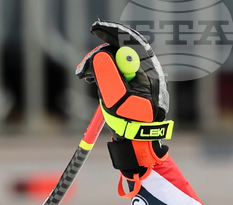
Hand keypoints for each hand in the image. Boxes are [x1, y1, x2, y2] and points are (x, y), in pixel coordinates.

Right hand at [75, 21, 173, 194]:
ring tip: (85, 76)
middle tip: (83, 69)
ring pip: (116, 60)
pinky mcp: (132, 86)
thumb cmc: (132, 127)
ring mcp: (140, 79)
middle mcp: (147, 72)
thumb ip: (108, 77)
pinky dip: (101, 72)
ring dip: (98, 65)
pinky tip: (91, 78)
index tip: (96, 30)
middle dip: (100, 55)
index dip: (113, 34)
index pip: (132, 43)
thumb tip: (100, 57)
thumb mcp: (117, 101)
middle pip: (121, 50)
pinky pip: (114, 71)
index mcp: (149, 72)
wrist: (139, 146)